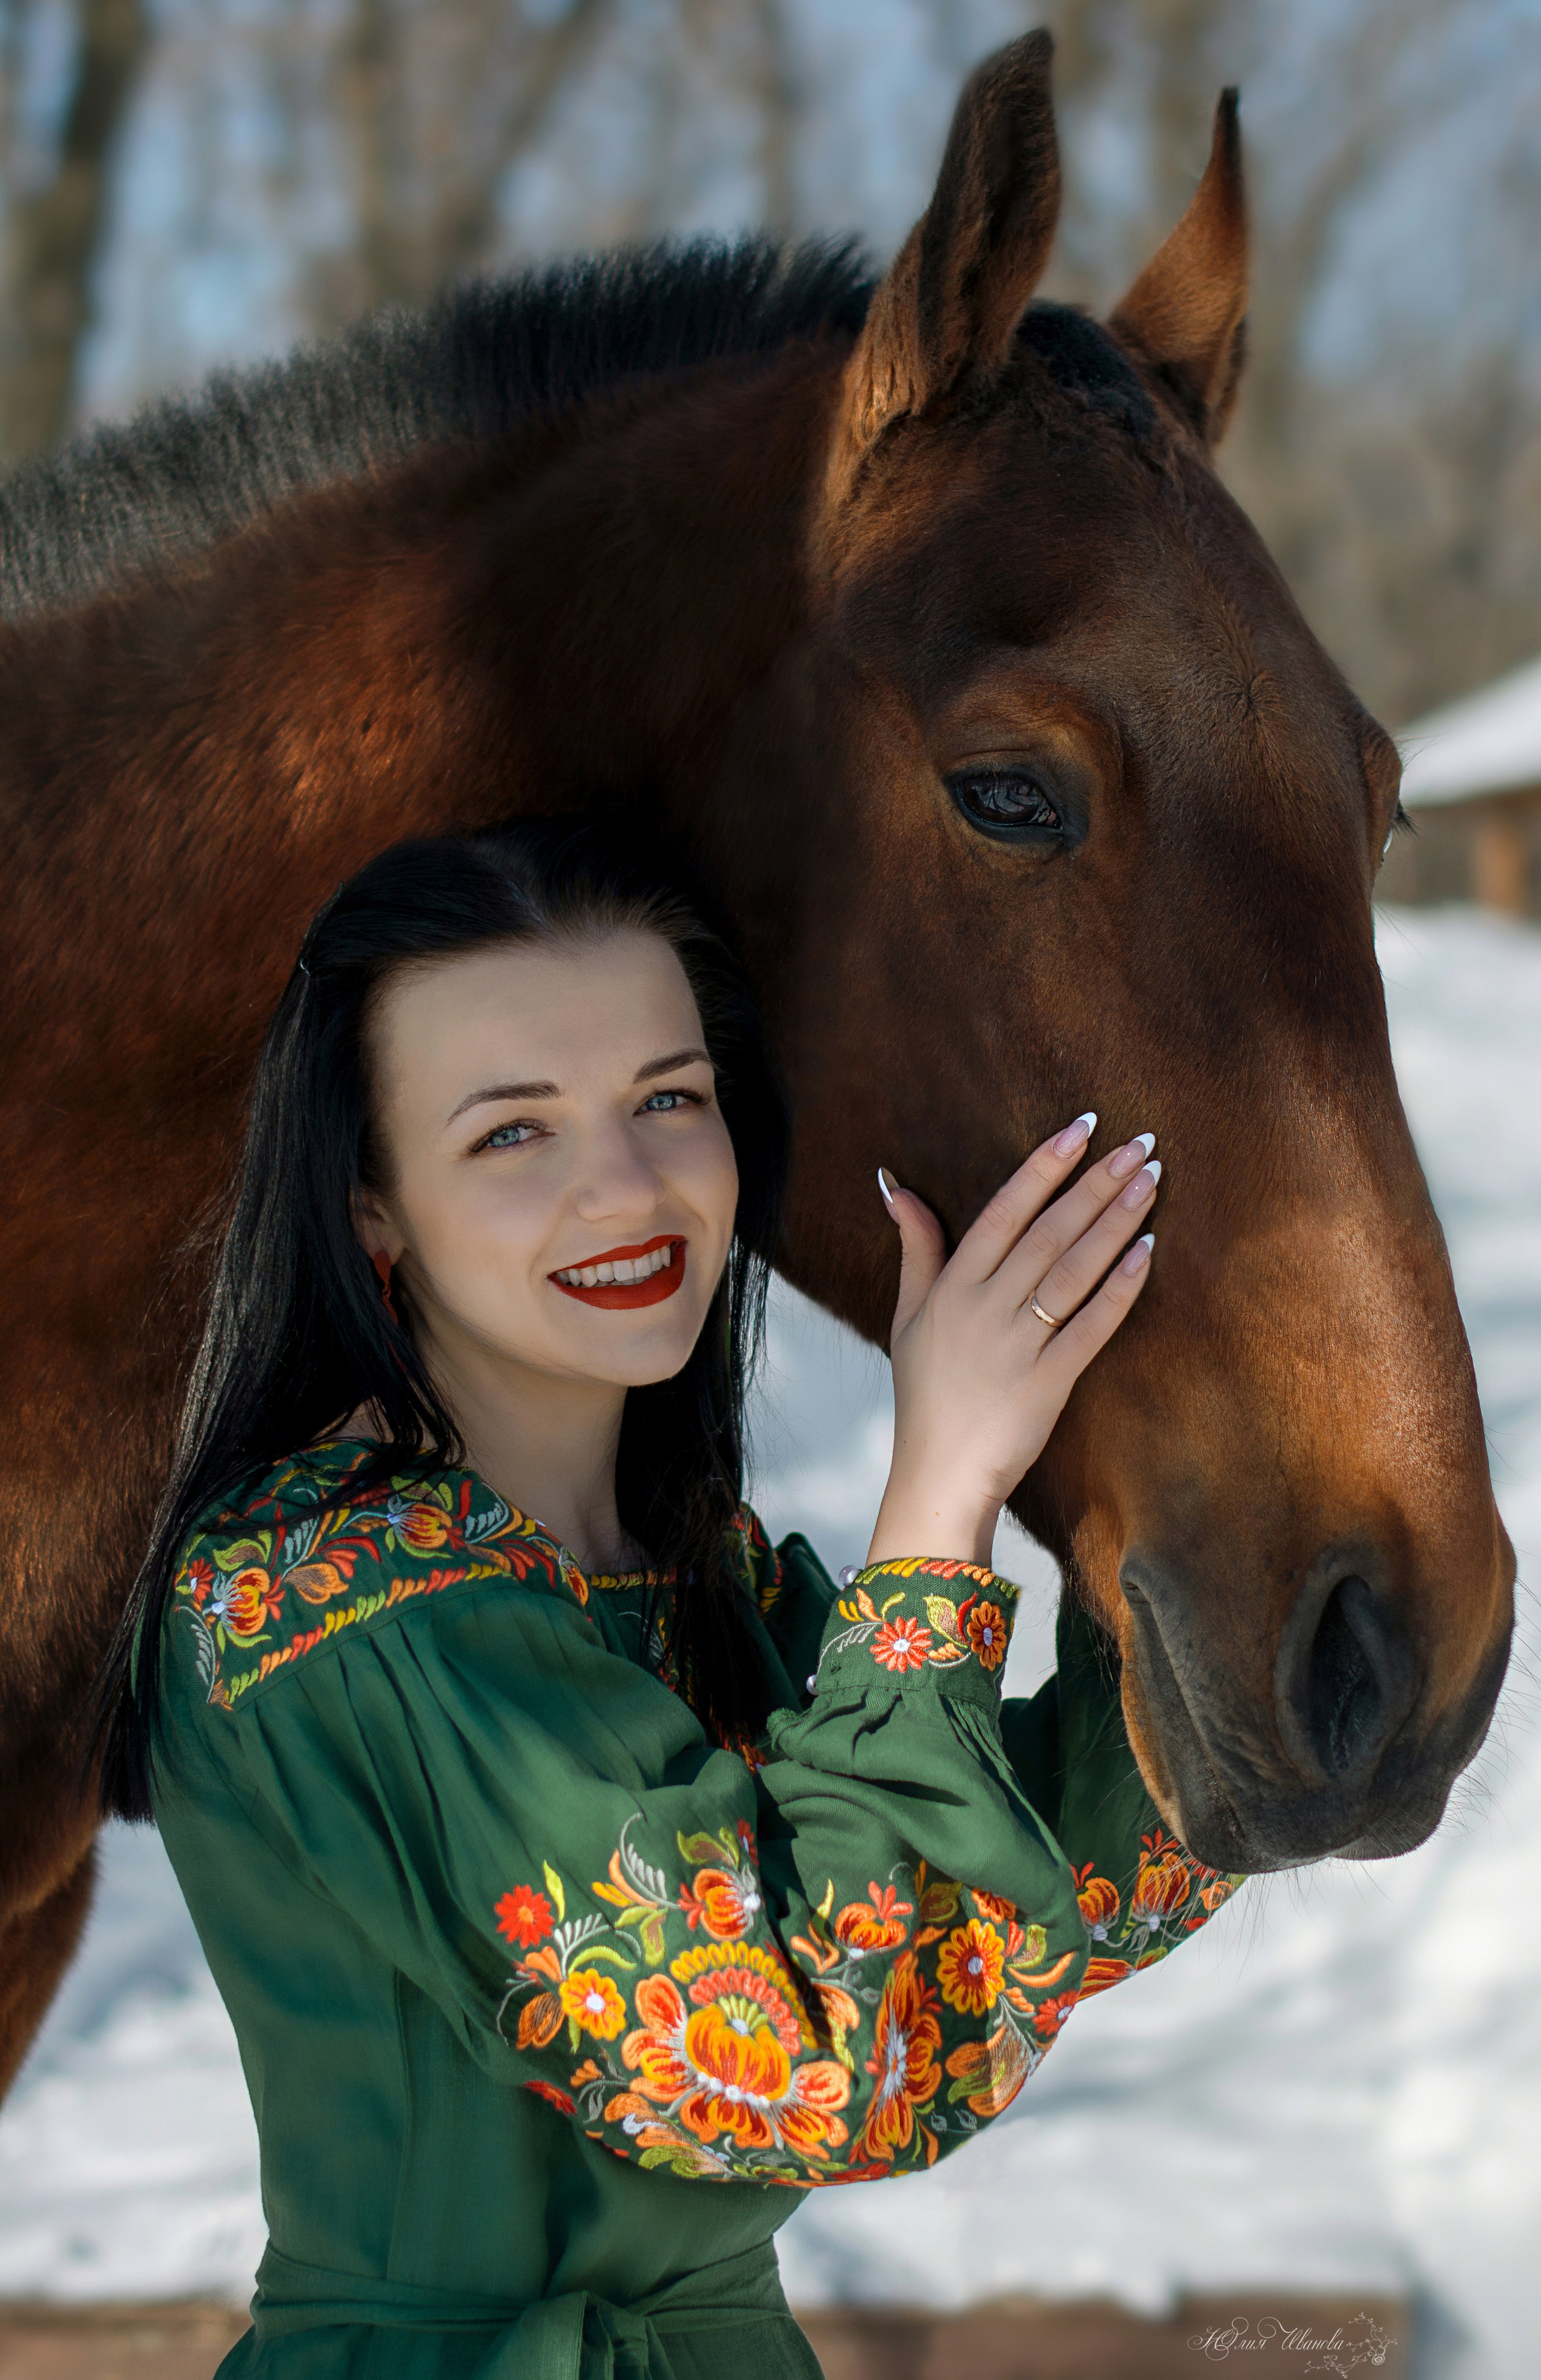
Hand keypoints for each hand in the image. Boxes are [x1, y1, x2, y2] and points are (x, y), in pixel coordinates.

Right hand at [866, 1116, 1158, 1569]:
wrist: (940, 1472)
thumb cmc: (926, 1392)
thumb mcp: (907, 1315)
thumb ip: (915, 1248)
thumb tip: (895, 1185)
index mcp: (952, 1288)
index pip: (1004, 1212)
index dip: (1044, 1167)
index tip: (1082, 1128)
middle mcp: (984, 1309)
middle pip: (1048, 1233)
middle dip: (1096, 1184)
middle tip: (1138, 1144)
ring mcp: (1017, 1346)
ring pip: (1074, 1271)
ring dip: (1116, 1223)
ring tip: (1151, 1182)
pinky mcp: (1049, 1383)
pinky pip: (1092, 1326)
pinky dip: (1121, 1288)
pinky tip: (1148, 1252)